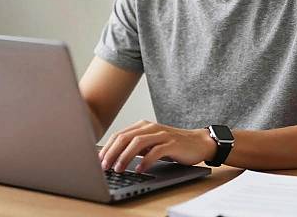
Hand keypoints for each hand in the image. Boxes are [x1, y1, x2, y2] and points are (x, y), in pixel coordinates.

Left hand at [98, 120, 215, 172]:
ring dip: (125, 156)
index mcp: (142, 126)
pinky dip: (145, 161)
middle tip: (104, 166)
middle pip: (125, 137)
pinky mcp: (172, 143)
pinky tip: (140, 169)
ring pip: (137, 142)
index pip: (119, 135)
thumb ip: (135, 147)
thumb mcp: (151, 144)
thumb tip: (114, 158)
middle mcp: (150, 127)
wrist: (198, 142)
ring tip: (118, 169)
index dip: (107, 148)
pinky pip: (155, 151)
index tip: (98, 161)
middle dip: (112, 152)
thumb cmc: (172, 145)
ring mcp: (161, 134)